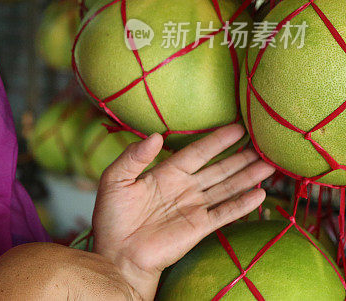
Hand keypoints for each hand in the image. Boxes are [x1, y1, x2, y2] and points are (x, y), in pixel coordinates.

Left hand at [91, 124, 274, 300]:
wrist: (118, 254)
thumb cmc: (111, 217)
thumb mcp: (115, 179)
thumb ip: (134, 156)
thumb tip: (156, 135)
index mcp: (165, 173)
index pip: (196, 152)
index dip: (216, 140)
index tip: (237, 127)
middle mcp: (184, 188)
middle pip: (218, 168)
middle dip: (240, 157)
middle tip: (263, 143)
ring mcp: (194, 207)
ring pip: (226, 187)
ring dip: (247, 176)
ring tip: (269, 164)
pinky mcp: (199, 227)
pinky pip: (225, 213)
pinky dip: (242, 204)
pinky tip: (260, 193)